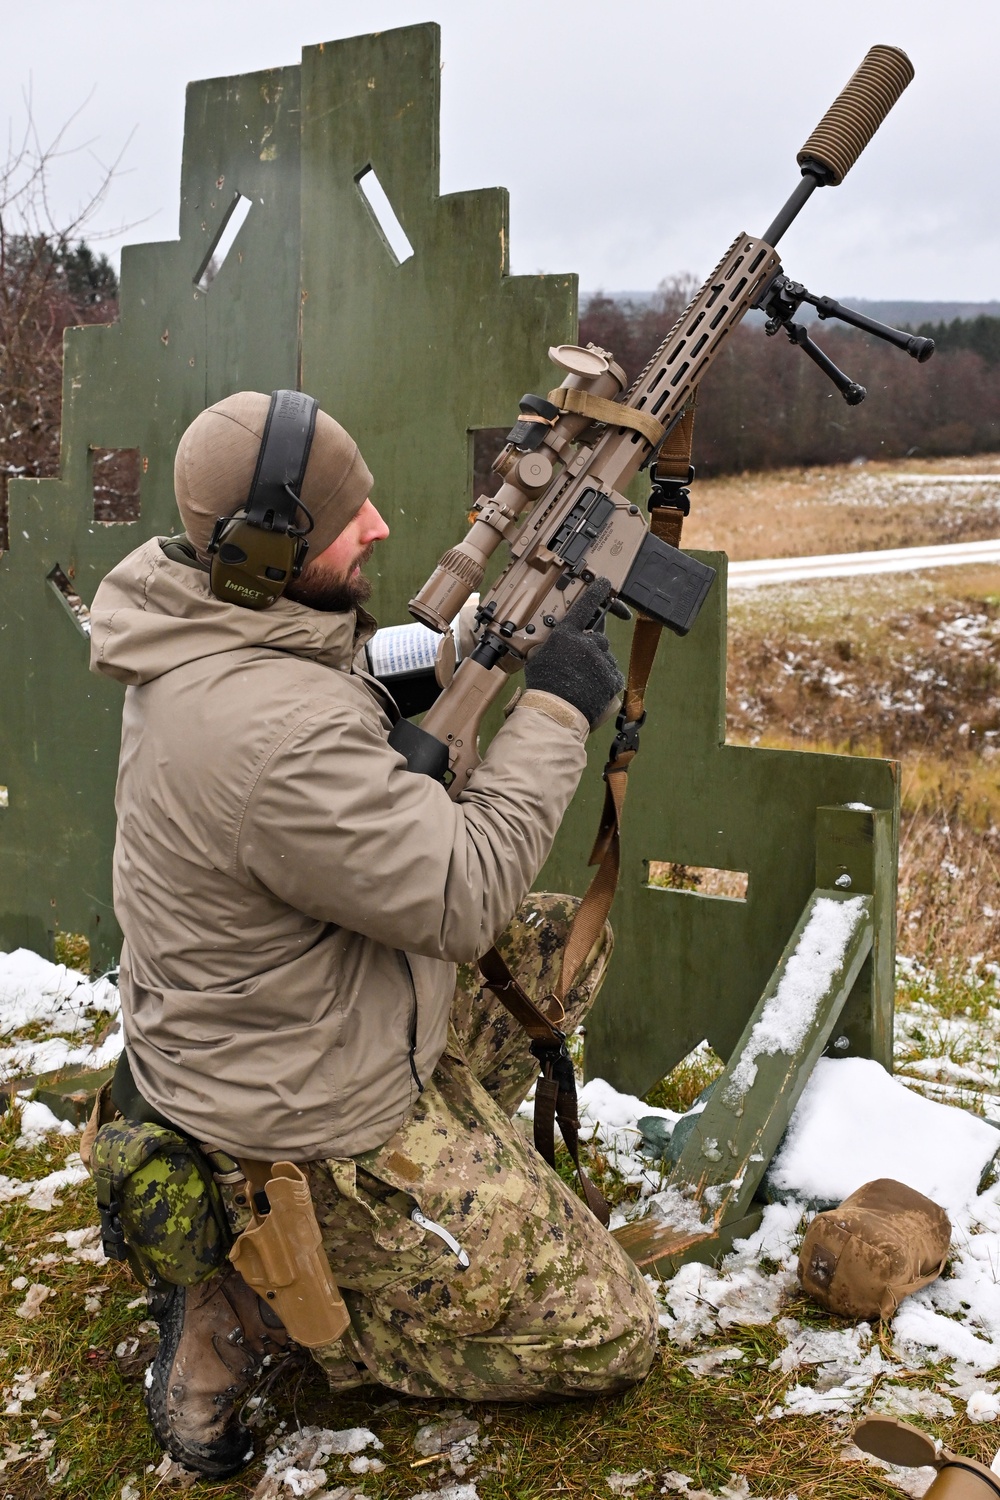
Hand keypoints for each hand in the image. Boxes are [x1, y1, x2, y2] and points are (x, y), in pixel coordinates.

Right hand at [523, 577, 624, 728]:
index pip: (584, 607)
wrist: (556, 712)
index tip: (605, 584)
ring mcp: (602, 660)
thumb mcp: (537, 658)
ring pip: (606, 657)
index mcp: (567, 635)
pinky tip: (592, 688)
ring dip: (598, 664)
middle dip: (592, 648)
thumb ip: (549, 646)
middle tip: (579, 664)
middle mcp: (587, 643)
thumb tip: (550, 644)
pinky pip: (612, 673)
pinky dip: (605, 680)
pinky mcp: (612, 678)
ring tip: (583, 681)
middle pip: (598, 638)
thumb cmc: (543, 687)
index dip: (595, 593)